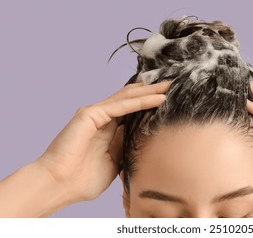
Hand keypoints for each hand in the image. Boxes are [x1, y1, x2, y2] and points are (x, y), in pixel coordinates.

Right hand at [37, 81, 170, 203]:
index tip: (169, 100)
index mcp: (106, 128)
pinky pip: (121, 106)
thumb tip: (140, 138)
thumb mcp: (114, 162)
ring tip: (170, 87)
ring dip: (151, 92)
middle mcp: (101, 117)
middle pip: (132, 99)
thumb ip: (124, 146)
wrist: (59, 186)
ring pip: (128, 98)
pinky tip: (158, 99)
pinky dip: (141, 102)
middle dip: (153, 92)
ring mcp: (95, 113)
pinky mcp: (90, 114)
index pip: (132, 110)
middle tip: (173, 86)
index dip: (150, 103)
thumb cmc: (82, 180)